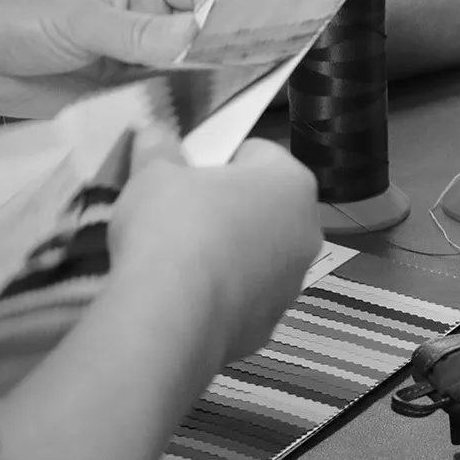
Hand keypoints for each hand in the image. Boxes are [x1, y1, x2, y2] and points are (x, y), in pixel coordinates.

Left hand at [0, 0, 231, 116]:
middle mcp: (147, 12)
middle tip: (221, 80)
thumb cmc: (8, 11)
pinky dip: (170, 110)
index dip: (223, 8)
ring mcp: (137, 52)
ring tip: (196, 104)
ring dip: (194, 87)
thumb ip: (140, 33)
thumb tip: (199, 39)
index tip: (225, 42)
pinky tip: (172, 119)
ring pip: (189, 69)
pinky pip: (162, 100)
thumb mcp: (78, 18)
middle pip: (206, 30)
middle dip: (217, 53)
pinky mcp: (124, 88)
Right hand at [110, 137, 321, 363]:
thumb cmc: (172, 225)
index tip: (190, 176)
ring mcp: (294, 283)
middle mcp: (307, 232)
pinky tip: (189, 297)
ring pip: (260, 255)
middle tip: (184, 214)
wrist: (173, 316)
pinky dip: (224, 294)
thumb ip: (158, 149)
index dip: (219, 160)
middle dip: (231, 208)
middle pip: (266, 208)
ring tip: (183, 260)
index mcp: (291, 183)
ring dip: (231, 252)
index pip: (259, 154)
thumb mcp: (153, 174)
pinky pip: (246, 297)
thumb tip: (154, 134)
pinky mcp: (272, 325)